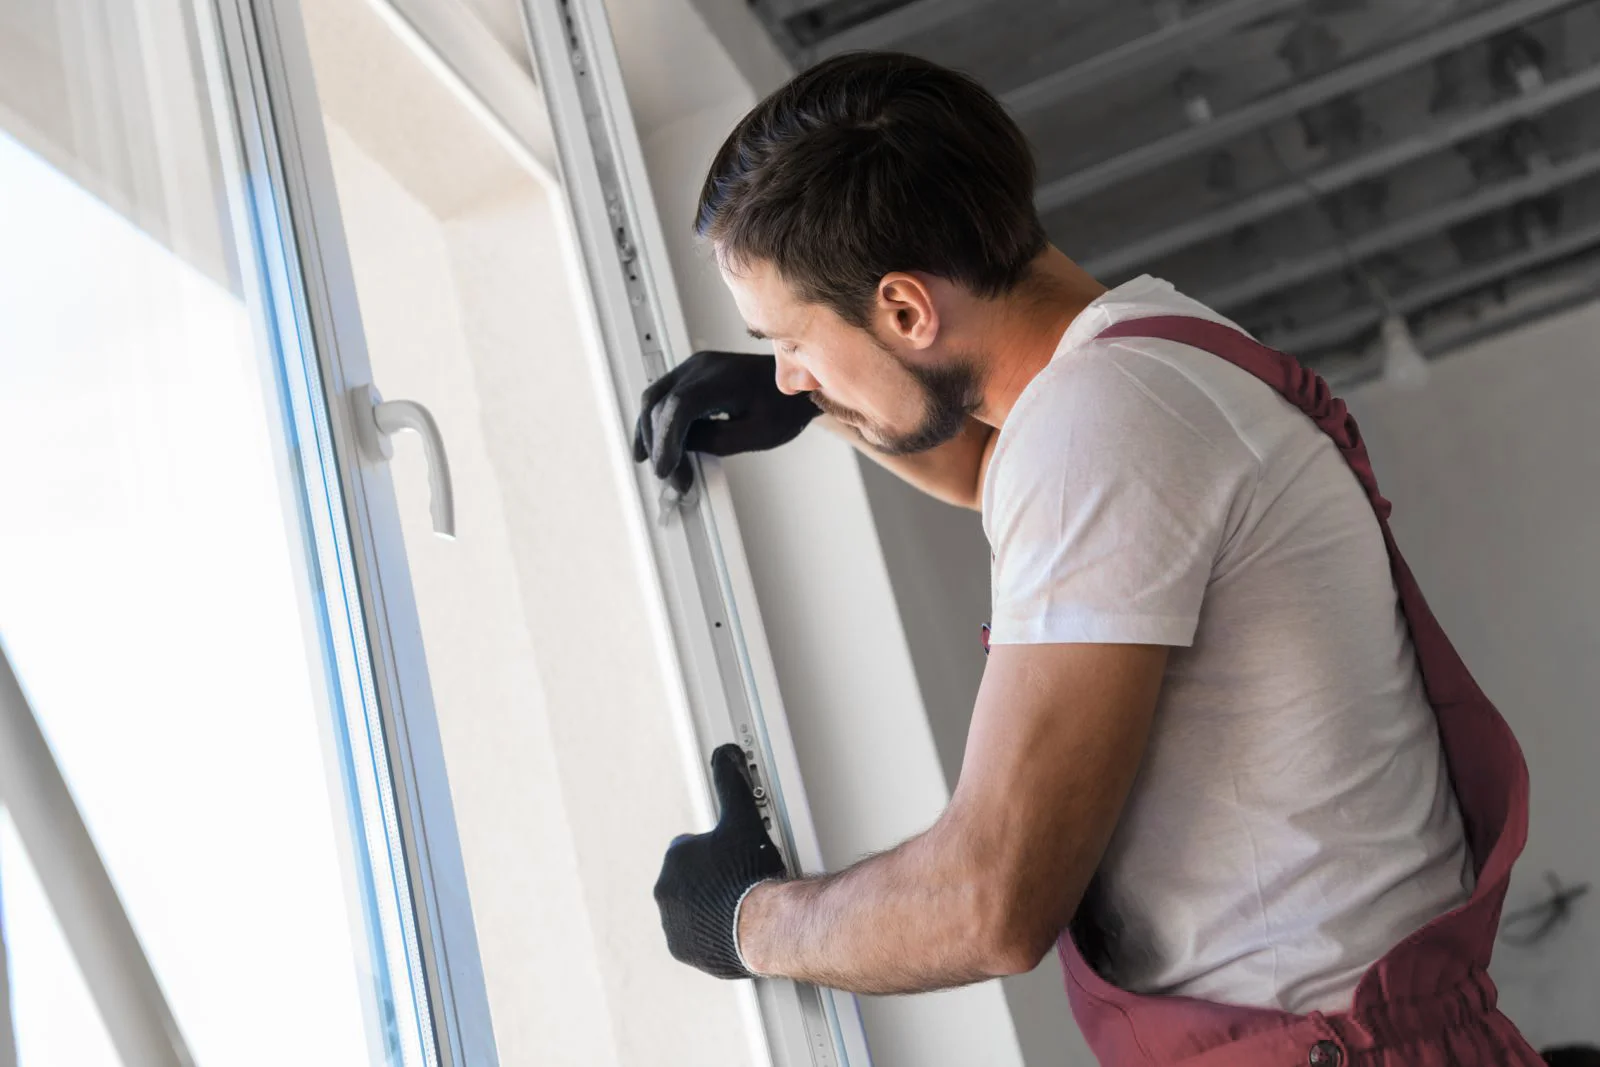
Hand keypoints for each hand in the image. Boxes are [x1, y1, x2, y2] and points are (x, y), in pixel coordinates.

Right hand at [632, 351, 820, 492]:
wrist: (796, 385)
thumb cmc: (784, 406)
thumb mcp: (756, 434)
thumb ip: (716, 441)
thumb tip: (681, 449)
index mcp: (721, 379)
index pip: (679, 407)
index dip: (665, 440)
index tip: (665, 469)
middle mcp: (701, 367)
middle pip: (660, 404)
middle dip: (658, 444)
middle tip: (670, 477)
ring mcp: (693, 368)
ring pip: (655, 399)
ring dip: (650, 434)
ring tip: (658, 466)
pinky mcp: (692, 376)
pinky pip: (663, 397)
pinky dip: (655, 422)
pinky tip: (652, 445)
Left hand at [654, 744, 787, 978]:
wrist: (760, 926)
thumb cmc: (750, 874)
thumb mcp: (742, 819)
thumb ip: (731, 784)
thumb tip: (725, 756)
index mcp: (675, 860)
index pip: (691, 850)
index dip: (715, 852)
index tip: (732, 857)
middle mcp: (666, 891)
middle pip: (691, 880)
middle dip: (712, 880)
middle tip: (740, 881)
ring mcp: (673, 922)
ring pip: (692, 908)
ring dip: (711, 907)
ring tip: (740, 906)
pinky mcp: (683, 948)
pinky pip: (695, 936)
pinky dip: (711, 932)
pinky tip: (734, 927)